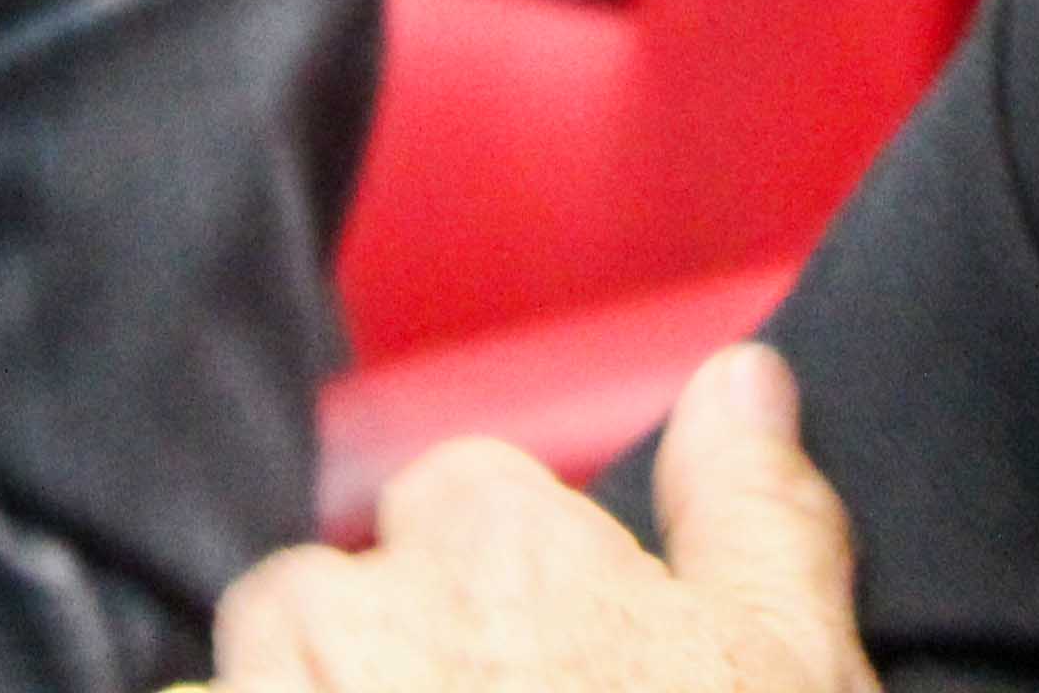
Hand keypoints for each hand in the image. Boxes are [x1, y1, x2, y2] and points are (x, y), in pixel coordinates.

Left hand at [207, 344, 876, 692]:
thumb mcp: (788, 673)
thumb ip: (756, 514)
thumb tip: (743, 376)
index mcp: (495, 535)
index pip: (456, 502)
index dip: (506, 600)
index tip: (555, 680)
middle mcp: (357, 607)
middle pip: (322, 598)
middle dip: (373, 668)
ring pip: (249, 681)